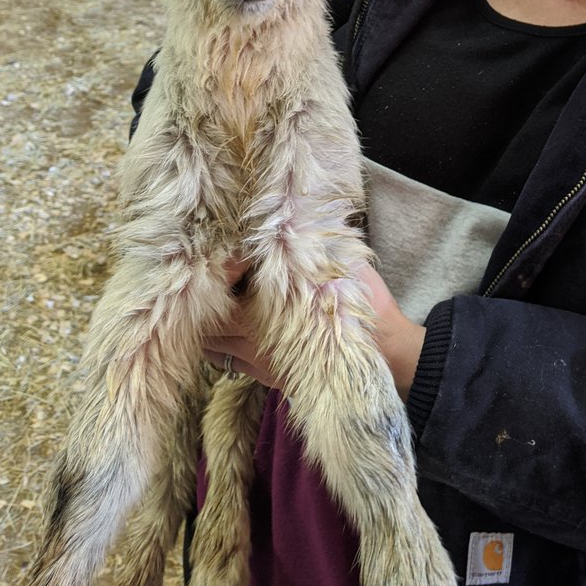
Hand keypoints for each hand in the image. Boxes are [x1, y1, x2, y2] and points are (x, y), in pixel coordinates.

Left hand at [203, 259, 425, 400]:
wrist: (383, 354)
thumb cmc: (358, 304)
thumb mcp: (339, 260)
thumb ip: (312, 238)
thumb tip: (295, 208)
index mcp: (258, 310)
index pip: (218, 286)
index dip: (217, 268)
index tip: (229, 254)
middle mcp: (249, 339)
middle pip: (204, 321)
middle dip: (202, 301)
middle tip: (212, 280)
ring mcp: (256, 362)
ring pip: (212, 346)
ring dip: (207, 326)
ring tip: (214, 307)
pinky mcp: (266, 378)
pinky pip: (227, 365)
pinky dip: (220, 348)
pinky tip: (230, 332)